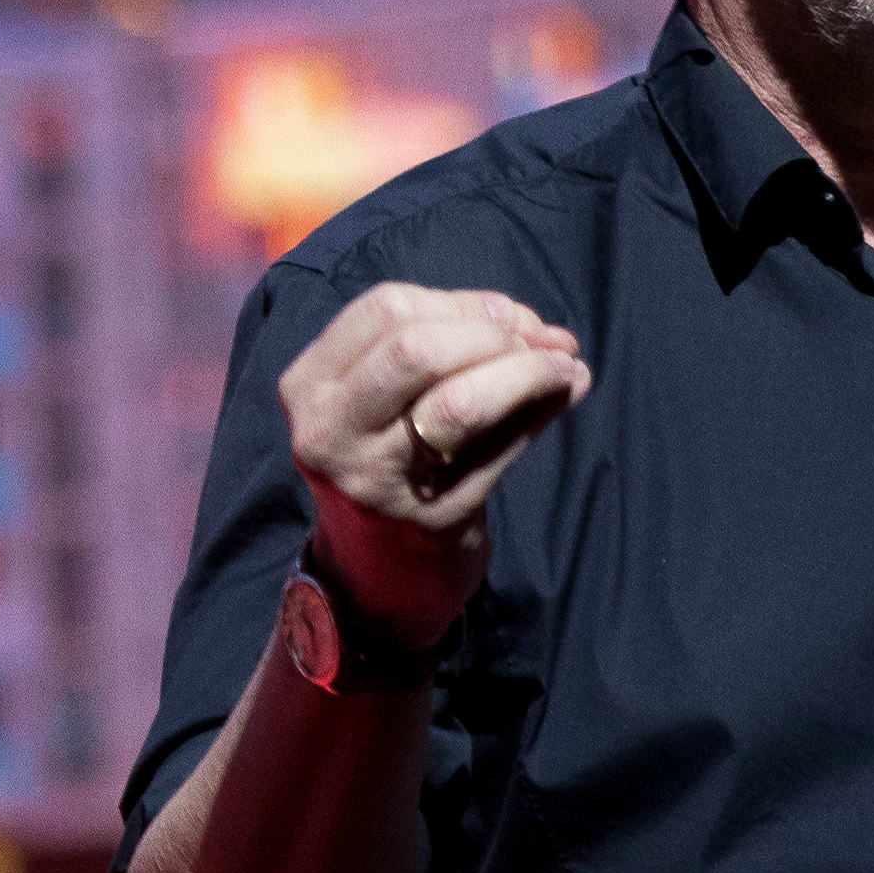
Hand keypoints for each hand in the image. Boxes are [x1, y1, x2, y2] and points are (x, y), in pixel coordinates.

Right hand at [278, 282, 588, 644]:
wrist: (378, 568)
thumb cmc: (390, 458)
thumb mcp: (393, 394)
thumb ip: (459, 347)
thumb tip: (544, 330)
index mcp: (308, 383)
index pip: (388, 309)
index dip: (463, 303)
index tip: (512, 317)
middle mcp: (328, 432)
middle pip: (415, 350)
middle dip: (493, 335)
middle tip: (542, 344)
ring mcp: (374, 481)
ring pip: (457, 401)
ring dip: (527, 373)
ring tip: (565, 366)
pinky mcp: (427, 518)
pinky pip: (495, 451)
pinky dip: (538, 413)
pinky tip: (564, 395)